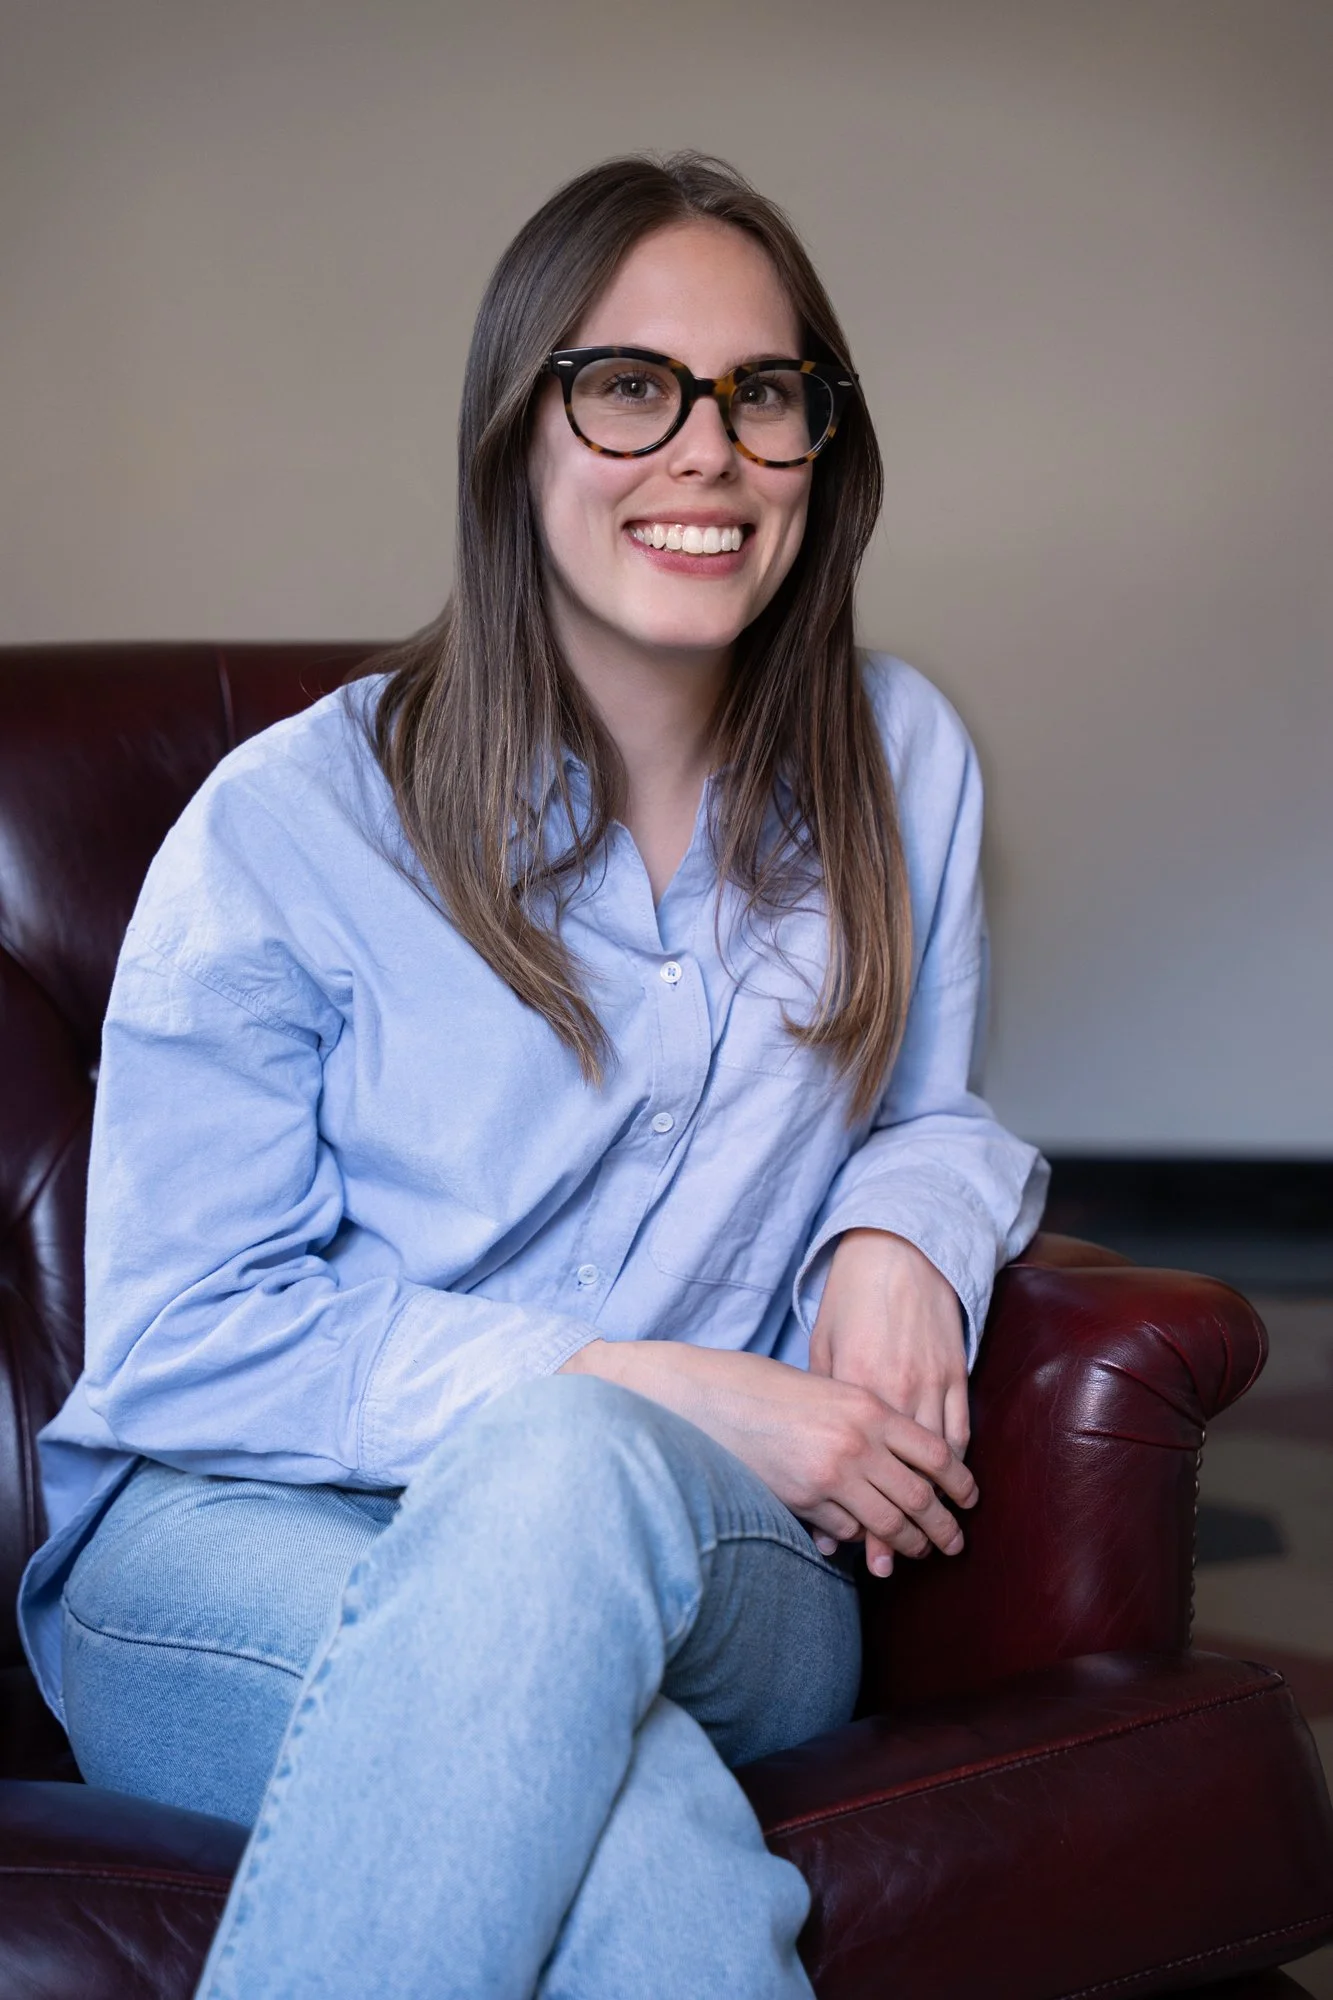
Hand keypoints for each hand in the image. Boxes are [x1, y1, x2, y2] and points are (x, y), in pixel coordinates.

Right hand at [561, 1339, 975, 1561]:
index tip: (969, 1499)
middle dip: (943, 1525)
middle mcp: (857, 1441)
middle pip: (920, 1496)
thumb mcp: (825, 1385)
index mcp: (869, 1405)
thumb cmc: (764, 1385)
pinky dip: (857, 1539)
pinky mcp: (802, 1500)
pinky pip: (845, 1529)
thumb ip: (865, 1416)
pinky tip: (864, 1547)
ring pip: (888, 1522)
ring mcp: (830, 1474)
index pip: (936, 1451)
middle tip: (954, 1542)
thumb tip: (899, 1455)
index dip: (960, 1482)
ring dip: (909, 1543)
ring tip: (919, 1553)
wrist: (707, 1396)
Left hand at [809, 1229, 973, 1574]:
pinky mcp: (956, 1374)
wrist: (896, 1253)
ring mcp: (933, 1385)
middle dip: (910, 1527)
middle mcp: (898, 1395)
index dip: (869, 1522)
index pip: (865, 1474)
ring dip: (942, 1504)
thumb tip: (818, 1465)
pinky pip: (961, 1430)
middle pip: (908, 1479)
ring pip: (942, 1462)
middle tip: (908, 1562)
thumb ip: (823, 1411)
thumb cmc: (849, 1303)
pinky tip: (955, 1489)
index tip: (869, 1559)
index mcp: (858, 1394)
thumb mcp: (822, 1353)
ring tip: (941, 1537)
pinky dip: (959, 1463)